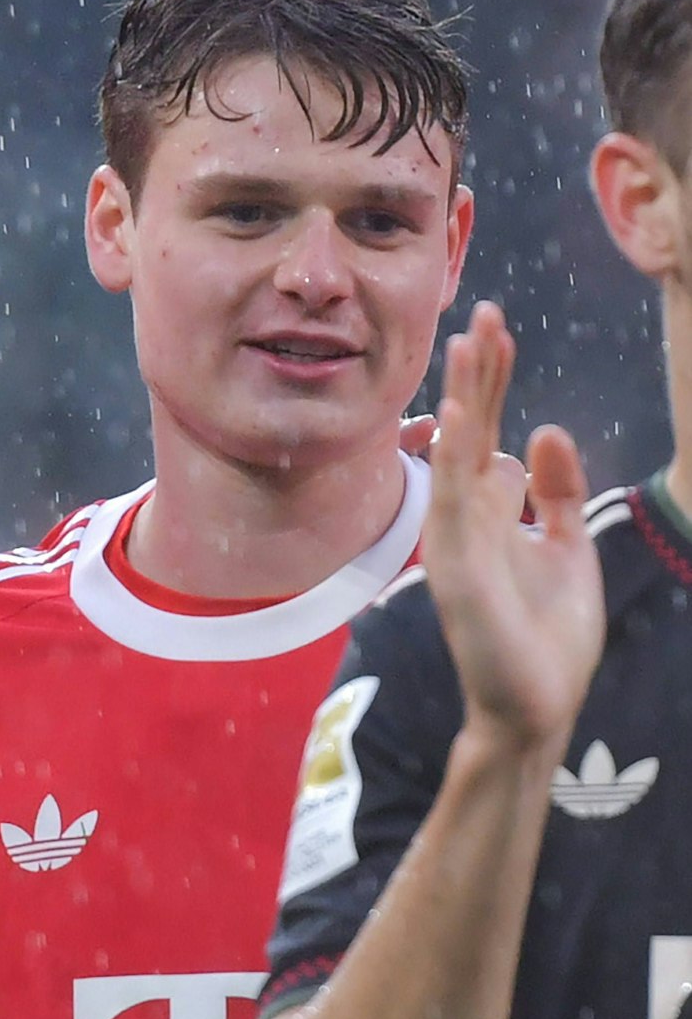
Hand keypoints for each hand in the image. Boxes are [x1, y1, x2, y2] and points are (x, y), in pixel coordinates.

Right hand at [423, 301, 604, 754]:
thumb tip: (549, 429)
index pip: (487, 429)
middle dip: (478, 372)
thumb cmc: (546, 637)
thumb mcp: (567, 549)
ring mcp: (454, 538)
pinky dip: (451, 457)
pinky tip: (456, 417)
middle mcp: (463, 515)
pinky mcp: (454, 565)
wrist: (535, 705)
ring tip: (468, 342)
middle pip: (469, 428)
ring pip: (456, 452)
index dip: (494, 381)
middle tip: (485, 313)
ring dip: (461, 397)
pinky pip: (451, 501)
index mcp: (489, 511)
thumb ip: (557, 494)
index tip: (499, 329)